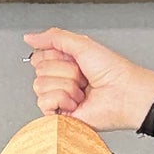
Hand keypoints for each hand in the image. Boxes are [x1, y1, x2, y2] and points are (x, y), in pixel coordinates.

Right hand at [22, 27, 153, 133]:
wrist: (124, 93)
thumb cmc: (112, 71)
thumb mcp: (82, 44)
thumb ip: (54, 37)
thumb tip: (29, 37)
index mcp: (66, 63)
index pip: (41, 56)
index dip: (56, 56)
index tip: (74, 59)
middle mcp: (61, 80)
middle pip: (40, 70)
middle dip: (64, 70)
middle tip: (82, 76)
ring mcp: (60, 98)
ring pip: (40, 85)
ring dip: (66, 85)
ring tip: (82, 90)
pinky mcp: (60, 115)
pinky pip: (43, 103)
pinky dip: (61, 99)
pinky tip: (76, 102)